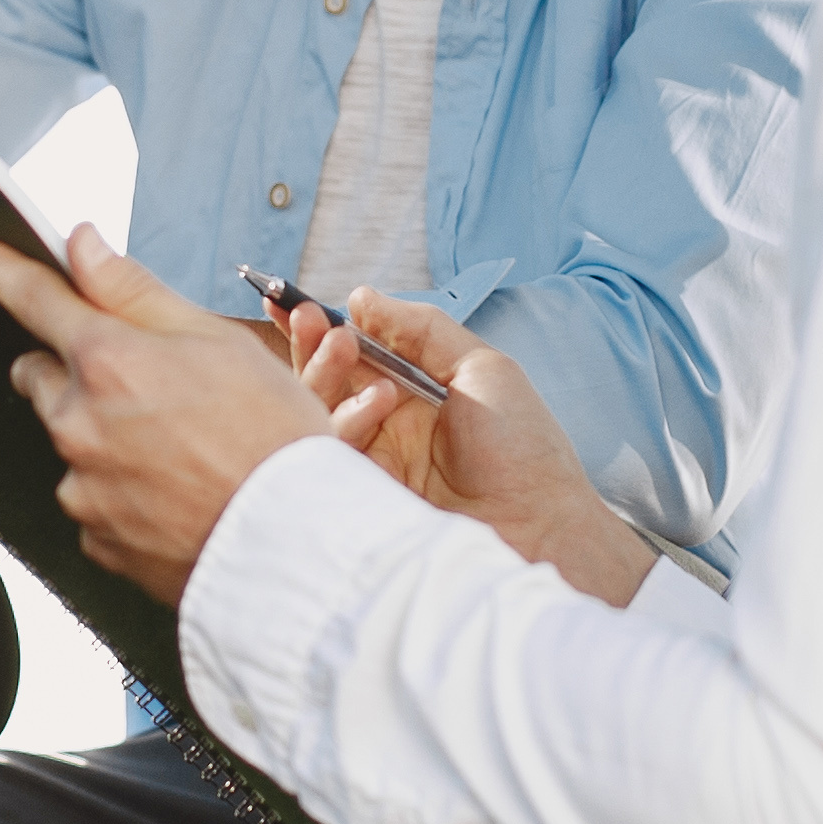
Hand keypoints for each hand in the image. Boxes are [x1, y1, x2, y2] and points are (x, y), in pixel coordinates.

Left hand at [0, 227, 335, 603]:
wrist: (296, 547)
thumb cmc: (272, 439)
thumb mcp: (216, 340)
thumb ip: (134, 289)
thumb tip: (83, 246)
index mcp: (107, 361)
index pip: (31, 298)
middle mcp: (78, 424)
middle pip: (45, 378)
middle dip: (80, 372)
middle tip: (152, 386)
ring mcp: (82, 487)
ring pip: (74, 443)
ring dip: (107, 437)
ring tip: (184, 451)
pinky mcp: (95, 539)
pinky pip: (94, 501)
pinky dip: (124, 493)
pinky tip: (176, 493)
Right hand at [302, 295, 653, 607]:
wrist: (538, 525)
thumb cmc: (522, 448)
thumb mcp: (480, 368)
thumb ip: (421, 329)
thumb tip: (360, 298)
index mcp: (410, 396)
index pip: (350, 358)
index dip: (317, 331)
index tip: (284, 301)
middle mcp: (384, 428)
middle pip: (324, 384)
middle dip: (311, 346)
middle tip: (311, 319)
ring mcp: (370, 463)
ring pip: (317, 415)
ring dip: (324, 372)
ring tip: (347, 348)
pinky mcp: (359, 496)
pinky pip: (329, 453)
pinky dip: (346, 417)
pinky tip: (379, 403)